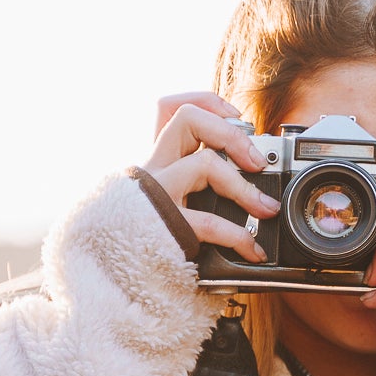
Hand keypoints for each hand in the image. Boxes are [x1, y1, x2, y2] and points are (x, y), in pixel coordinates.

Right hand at [142, 92, 278, 262]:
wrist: (110, 273)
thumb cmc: (145, 237)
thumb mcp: (163, 202)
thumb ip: (191, 185)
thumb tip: (243, 178)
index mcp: (154, 161)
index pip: (169, 107)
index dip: (206, 102)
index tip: (233, 116)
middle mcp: (152, 170)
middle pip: (187, 118)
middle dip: (231, 133)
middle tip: (255, 160)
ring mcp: (156, 195)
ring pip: (205, 163)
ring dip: (244, 186)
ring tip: (265, 209)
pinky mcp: (165, 226)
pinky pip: (211, 222)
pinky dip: (240, 236)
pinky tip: (251, 249)